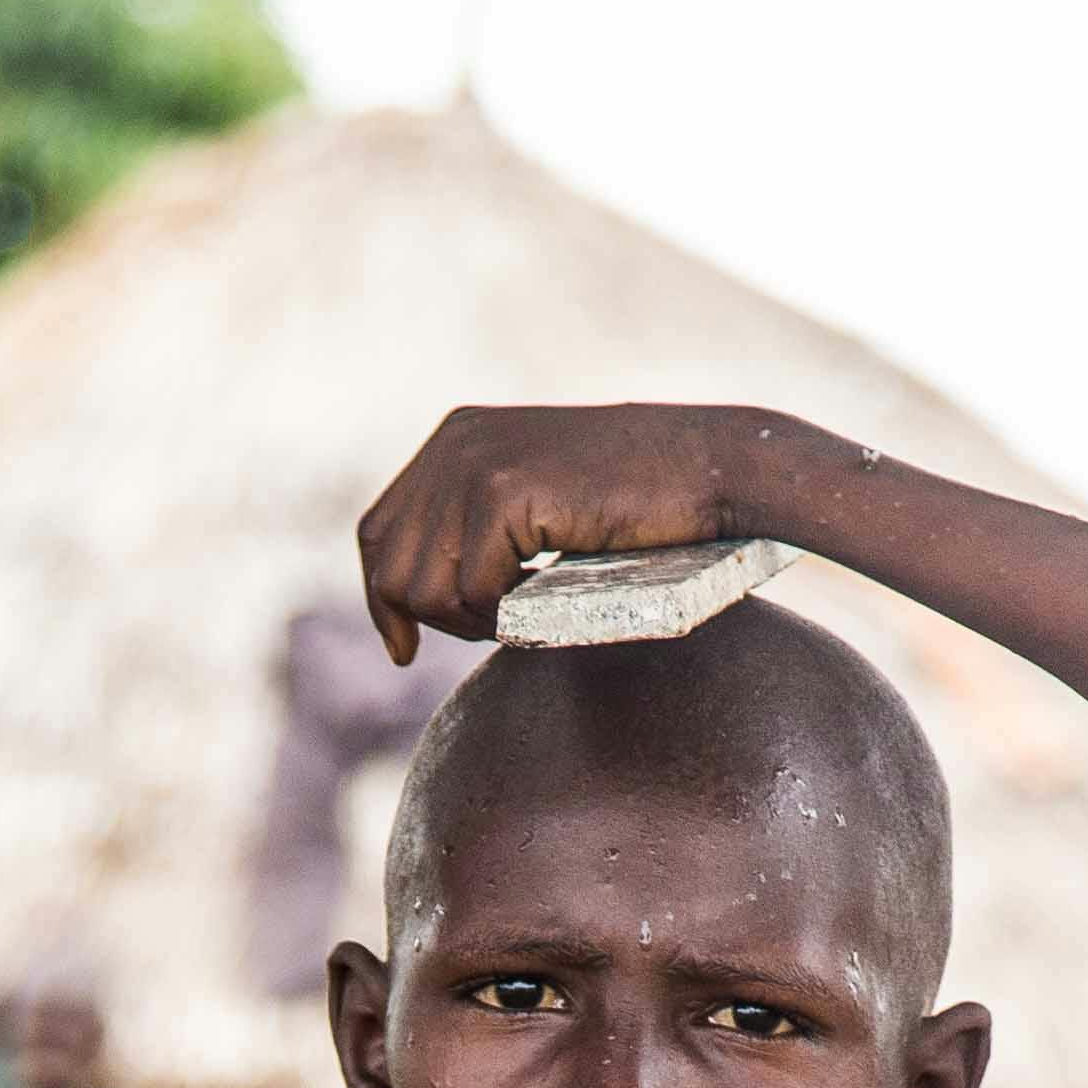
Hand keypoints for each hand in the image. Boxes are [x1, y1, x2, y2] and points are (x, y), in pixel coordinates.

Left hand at [353, 401, 815, 662]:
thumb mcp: (544, 500)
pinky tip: (542, 600)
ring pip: (425, 588)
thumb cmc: (643, 500)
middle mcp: (453, 443)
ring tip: (523, 614)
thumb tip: (427, 595)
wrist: (709, 468)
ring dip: (470, 623)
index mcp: (455, 437)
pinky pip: (470, 591)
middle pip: (390, 565)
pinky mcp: (502, 492)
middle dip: (429, 620)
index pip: (379, 531)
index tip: (402, 650)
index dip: (381, 597)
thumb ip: (485, 527)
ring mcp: (474, 464)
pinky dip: (503, 616)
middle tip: (487, 634)